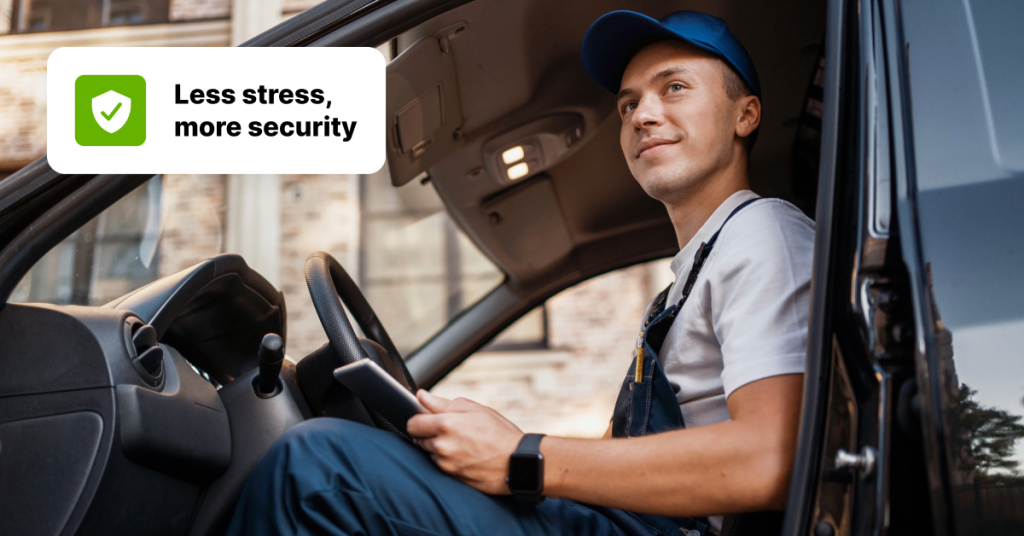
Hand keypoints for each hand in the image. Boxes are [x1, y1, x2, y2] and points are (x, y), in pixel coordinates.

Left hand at [407, 390, 523, 494]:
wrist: (517, 463)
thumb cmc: (500, 433)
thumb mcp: (475, 410)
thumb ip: (443, 403)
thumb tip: (422, 396)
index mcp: (446, 424)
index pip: (412, 423)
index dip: (419, 419)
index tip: (427, 418)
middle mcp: (442, 446)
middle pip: (418, 438)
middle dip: (428, 432)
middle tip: (450, 429)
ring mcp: (445, 464)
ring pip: (428, 452)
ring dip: (438, 446)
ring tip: (461, 442)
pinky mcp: (451, 476)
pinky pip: (439, 465)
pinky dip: (446, 459)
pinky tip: (464, 454)